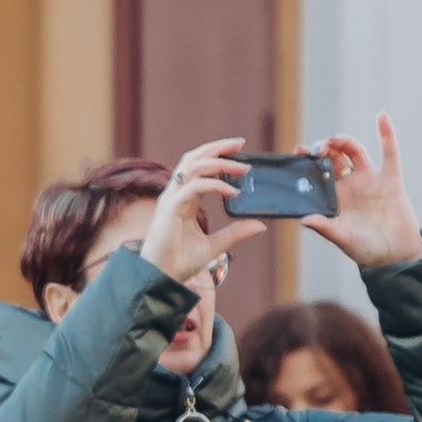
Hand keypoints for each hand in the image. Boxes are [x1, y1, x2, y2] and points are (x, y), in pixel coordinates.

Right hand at [140, 139, 267, 287]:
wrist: (161, 278)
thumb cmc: (180, 262)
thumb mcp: (215, 246)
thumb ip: (235, 233)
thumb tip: (260, 225)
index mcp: (183, 199)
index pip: (198, 166)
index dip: (217, 155)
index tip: (240, 150)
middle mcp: (175, 195)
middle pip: (193, 158)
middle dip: (217, 148)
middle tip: (240, 143)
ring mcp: (171, 200)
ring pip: (193, 167)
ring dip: (219, 163)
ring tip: (242, 168)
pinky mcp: (170, 209)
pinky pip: (195, 187)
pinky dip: (215, 185)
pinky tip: (232, 191)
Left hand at [302, 116, 421, 267]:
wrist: (396, 255)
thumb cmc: (365, 250)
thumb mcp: (343, 239)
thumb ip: (325, 228)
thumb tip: (304, 220)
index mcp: (334, 199)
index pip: (317, 175)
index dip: (307, 162)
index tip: (297, 152)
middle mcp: (350, 186)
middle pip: (333, 160)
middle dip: (323, 150)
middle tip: (315, 148)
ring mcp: (370, 181)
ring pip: (354, 152)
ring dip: (344, 142)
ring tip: (334, 140)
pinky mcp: (390, 179)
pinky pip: (389, 153)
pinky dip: (386, 134)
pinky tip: (380, 116)